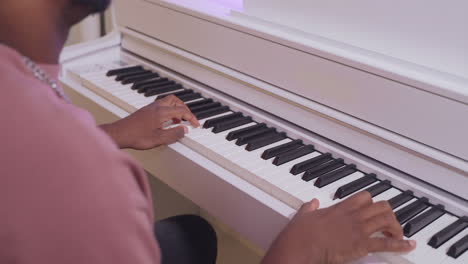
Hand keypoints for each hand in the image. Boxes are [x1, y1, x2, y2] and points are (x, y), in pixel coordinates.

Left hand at [101, 95, 198, 149]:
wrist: (119, 134)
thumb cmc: (135, 136)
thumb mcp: (158, 139)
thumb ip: (173, 134)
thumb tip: (184, 130)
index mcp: (161, 112)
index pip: (181, 110)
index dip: (191, 117)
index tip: (195, 124)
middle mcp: (156, 107)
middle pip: (175, 100)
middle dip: (185, 108)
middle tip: (189, 118)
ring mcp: (150, 107)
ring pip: (168, 101)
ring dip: (176, 109)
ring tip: (179, 120)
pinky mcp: (146, 111)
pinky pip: (161, 105)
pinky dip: (168, 110)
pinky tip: (167, 121)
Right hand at [262, 192, 415, 263]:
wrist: (302, 245)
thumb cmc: (301, 233)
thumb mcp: (303, 215)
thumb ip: (309, 208)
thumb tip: (312, 203)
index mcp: (339, 209)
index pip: (363, 197)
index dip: (372, 202)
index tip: (374, 208)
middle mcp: (352, 216)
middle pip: (380, 206)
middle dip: (388, 213)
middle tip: (389, 222)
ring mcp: (358, 230)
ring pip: (386, 220)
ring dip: (395, 227)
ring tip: (398, 234)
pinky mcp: (361, 245)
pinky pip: (386, 243)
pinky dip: (401, 244)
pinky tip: (409, 245)